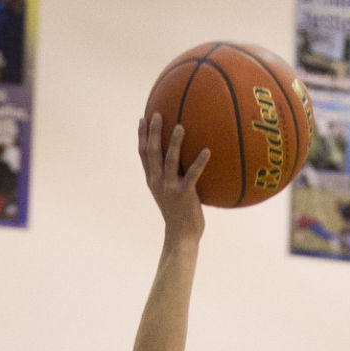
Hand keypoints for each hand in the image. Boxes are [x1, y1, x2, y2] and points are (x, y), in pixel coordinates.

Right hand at [139, 113, 207, 241]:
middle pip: (151, 152)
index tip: (142, 118)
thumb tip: (184, 158)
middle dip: (153, 132)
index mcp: (152, 180)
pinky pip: (192, 175)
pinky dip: (199, 162)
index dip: (141, 136)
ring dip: (174, 143)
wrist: (181, 236)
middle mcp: (157, 182)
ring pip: (169, 160)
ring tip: (180, 126)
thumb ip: (172, 176)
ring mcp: (169, 188)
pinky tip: (208, 151)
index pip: (143, 154)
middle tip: (157, 114)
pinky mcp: (184, 195)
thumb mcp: (171, 193)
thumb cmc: (179, 214)